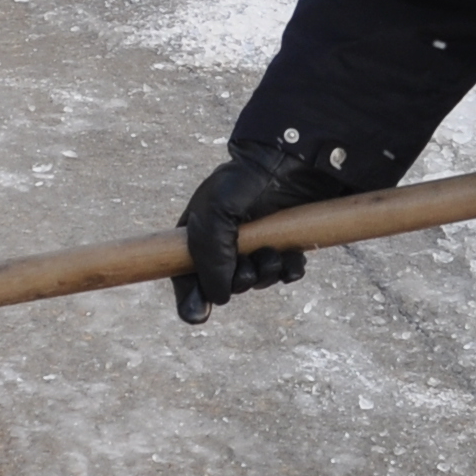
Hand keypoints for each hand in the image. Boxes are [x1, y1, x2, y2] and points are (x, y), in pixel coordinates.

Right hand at [173, 146, 343, 325]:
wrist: (289, 162)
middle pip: (225, 287)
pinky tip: (290, 256)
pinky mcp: (285, 246)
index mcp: (198, 235)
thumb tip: (219, 298)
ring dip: (265, 273)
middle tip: (247, 262)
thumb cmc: (242, 184)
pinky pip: (285, 275)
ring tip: (271, 252)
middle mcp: (226, 245)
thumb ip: (208, 259)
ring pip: (257, 282)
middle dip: (239, 280)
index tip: (200, 313)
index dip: (191, 297)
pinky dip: (288, 271)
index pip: (185, 278)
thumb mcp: (213, 217)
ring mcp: (257, 246)